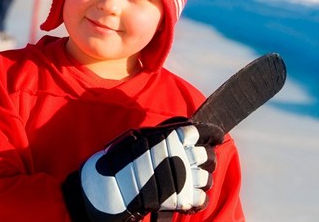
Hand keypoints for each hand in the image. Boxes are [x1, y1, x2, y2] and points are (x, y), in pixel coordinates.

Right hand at [63, 117, 223, 220]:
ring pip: (207, 178)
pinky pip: (202, 198)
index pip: (201, 132)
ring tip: (189, 181)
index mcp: (172, 137)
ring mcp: (185, 178)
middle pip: (209, 156)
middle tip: (199, 162)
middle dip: (206, 159)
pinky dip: (197, 198)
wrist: (111, 186)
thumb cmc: (122, 158)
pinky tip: (188, 197)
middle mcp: (182, 155)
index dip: (211, 134)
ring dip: (200, 179)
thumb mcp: (141, 135)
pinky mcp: (183, 199)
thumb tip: (183, 129)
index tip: (215, 137)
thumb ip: (165, 133)